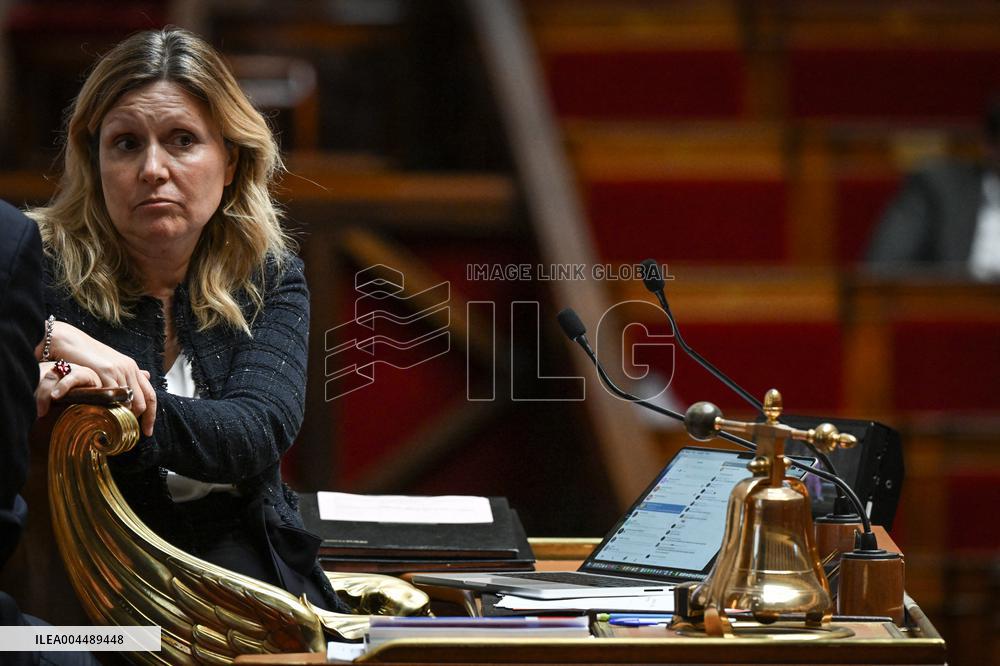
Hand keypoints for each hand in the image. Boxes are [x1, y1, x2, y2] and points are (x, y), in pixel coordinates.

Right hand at [44, 321, 156, 435]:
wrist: (70, 342)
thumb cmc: (88, 356)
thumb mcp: (113, 364)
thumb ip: (128, 373)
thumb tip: (146, 376)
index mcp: (133, 368)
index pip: (151, 396)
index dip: (151, 416)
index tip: (147, 431)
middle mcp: (130, 369)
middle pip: (142, 402)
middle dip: (137, 420)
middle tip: (127, 431)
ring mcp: (119, 370)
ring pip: (128, 401)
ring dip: (122, 416)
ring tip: (112, 426)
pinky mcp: (105, 371)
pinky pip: (112, 395)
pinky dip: (109, 408)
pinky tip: (102, 415)